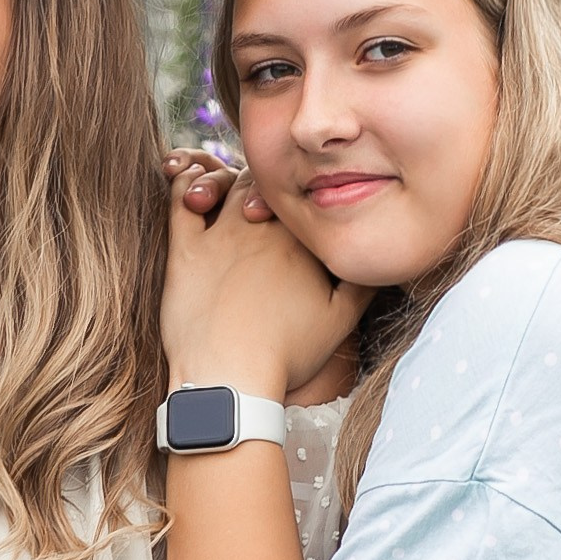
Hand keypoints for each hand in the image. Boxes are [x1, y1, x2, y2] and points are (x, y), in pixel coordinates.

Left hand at [160, 155, 367, 400]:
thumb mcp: (340, 322)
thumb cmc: (287, 356)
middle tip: (253, 199)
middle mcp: (260, 229)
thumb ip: (362, 284)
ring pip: (222, 184)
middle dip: (259, 182)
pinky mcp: (184, 252)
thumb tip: (381, 259)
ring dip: (222, 178)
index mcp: (299, 240)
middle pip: (260, 182)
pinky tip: (186, 181)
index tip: (287, 203)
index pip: (299, 194)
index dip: (294, 191)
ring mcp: (220, 238)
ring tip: (221, 188)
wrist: (232, 381)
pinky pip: (179, 202)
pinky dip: (183, 182)